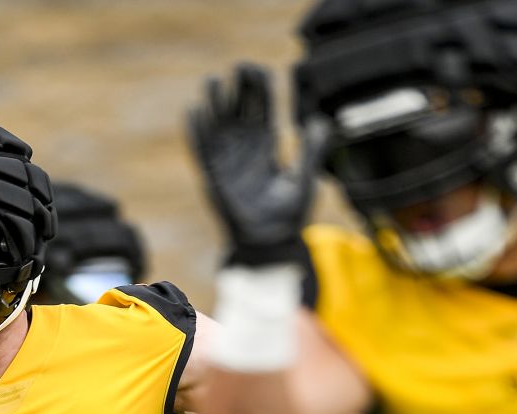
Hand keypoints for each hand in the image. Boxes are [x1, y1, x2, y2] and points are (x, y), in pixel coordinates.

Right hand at [188, 62, 329, 266]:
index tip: (259, 70)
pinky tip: (195, 111)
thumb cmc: (288, 216)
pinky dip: (197, 131)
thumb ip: (311, 152)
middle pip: (239, 109)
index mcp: (267, 145)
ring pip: (218, 124)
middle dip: (239, 88)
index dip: (260, 89)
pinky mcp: (213, 174)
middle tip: (239, 67)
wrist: (268, 244)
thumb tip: (321, 121)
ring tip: (215, 82)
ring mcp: (227, 160)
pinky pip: (202, 149)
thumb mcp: (304, 181)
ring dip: (216, 103)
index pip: (262, 109)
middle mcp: (245, 148)